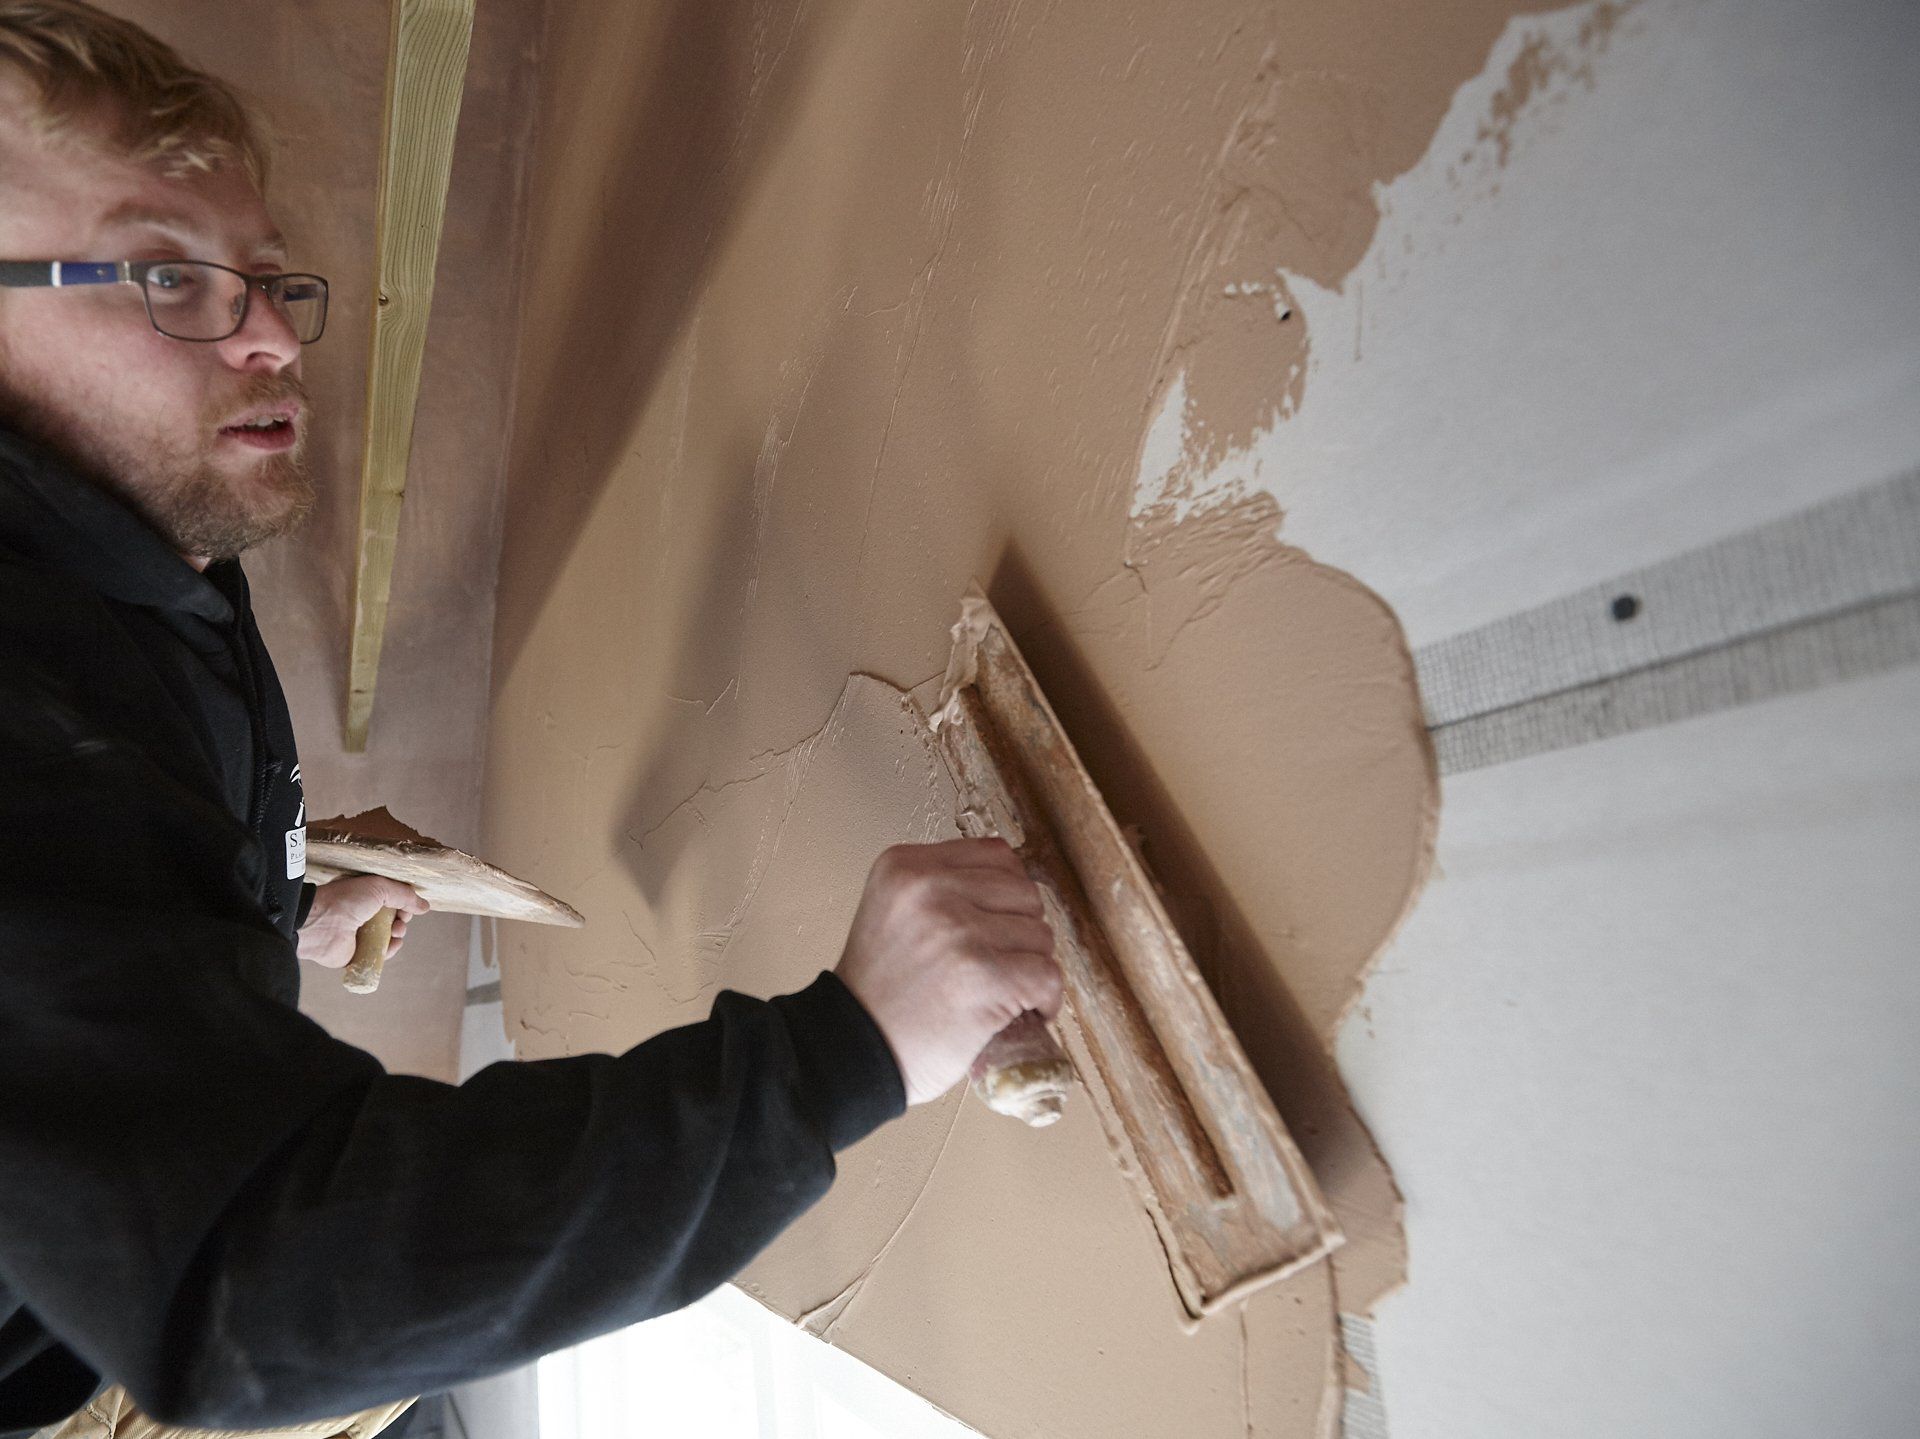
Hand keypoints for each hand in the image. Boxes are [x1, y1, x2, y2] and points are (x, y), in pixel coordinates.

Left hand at [297, 875, 428, 968]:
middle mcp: (363, 914)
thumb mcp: (379, 887)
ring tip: (395, 932)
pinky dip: (390, 950)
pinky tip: (392, 944)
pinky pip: (381, 954)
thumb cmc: (346, 899)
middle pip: (393, 918)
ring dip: (399, 934)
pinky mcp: (358, 954)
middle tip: (400, 920)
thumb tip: (425, 906)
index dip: (404, 903)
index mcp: (365, 895)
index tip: (407, 906)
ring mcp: (360, 935)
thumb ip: (405, 895)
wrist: (320, 924)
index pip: (392, 900)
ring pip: (390, 936)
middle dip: (403, 919)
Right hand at [834, 838, 1060, 1106]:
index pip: (996, 855)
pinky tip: (1023, 1012)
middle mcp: (931, 888)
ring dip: (1031, 967)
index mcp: (906, 866)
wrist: (852, 1052)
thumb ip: (939, 888)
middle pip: (1024, 892)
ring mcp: (959, 931)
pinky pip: (1047, 975)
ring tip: (1001, 992)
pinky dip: (1044, 1000)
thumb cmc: (877, 993)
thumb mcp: (891, 911)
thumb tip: (1010, 888)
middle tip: (997, 965)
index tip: (992, 927)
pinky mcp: (985, 976)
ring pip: (1040, 934)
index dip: (1004, 896)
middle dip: (1019, 931)